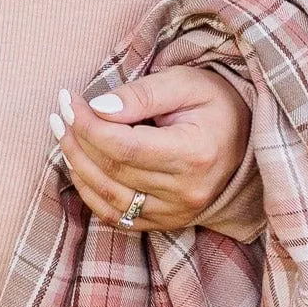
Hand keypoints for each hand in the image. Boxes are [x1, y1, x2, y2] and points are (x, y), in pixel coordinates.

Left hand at [48, 65, 250, 233]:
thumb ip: (142, 95)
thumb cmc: (216, 103)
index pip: (124, 146)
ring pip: (107, 196)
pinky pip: (115, 215)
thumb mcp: (185, 84)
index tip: (70, 99)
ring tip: (63, 131)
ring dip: (76, 163)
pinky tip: (79, 163)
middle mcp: (186, 192)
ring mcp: (176, 213)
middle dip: (77, 138)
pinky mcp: (166, 223)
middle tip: (61, 110)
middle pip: (112, 170)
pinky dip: (89, 190)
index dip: (88, 124)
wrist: (246, 139)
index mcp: (195, 154)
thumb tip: (98, 108)